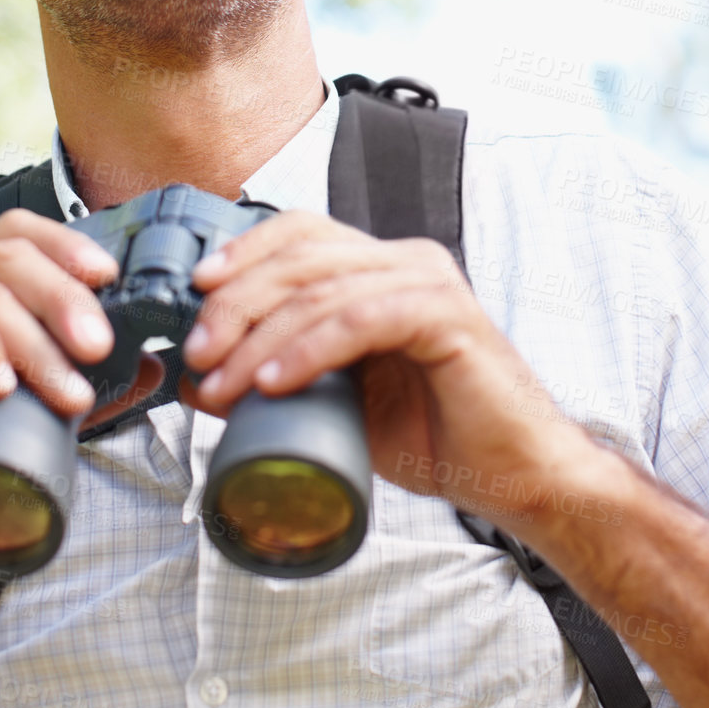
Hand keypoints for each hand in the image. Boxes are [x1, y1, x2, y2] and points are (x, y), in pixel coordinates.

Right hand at [0, 211, 117, 566]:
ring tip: (69, 391)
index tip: (113, 282)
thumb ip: (67, 385)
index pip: (19, 236)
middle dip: (66, 298)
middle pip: (9, 256)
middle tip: (101, 348)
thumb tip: (150, 368)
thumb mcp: (7, 418)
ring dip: (36, 339)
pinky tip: (1, 385)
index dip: (69, 248)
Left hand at [179, 212, 592, 530]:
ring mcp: (429, 283)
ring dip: (260, 339)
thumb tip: (201, 379)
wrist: (513, 474)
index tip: (194, 291)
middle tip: (196, 356)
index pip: (301, 233)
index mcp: (381, 268)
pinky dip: (311, 349)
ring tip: (224, 386)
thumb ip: (285, 375)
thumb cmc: (435, 435)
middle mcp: (405, 261)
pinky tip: (277, 383)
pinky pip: (363, 320)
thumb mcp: (341, 399)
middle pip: (301, 257)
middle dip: (236, 304)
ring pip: (323, 291)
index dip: (244, 254)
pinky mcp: (449, 317)